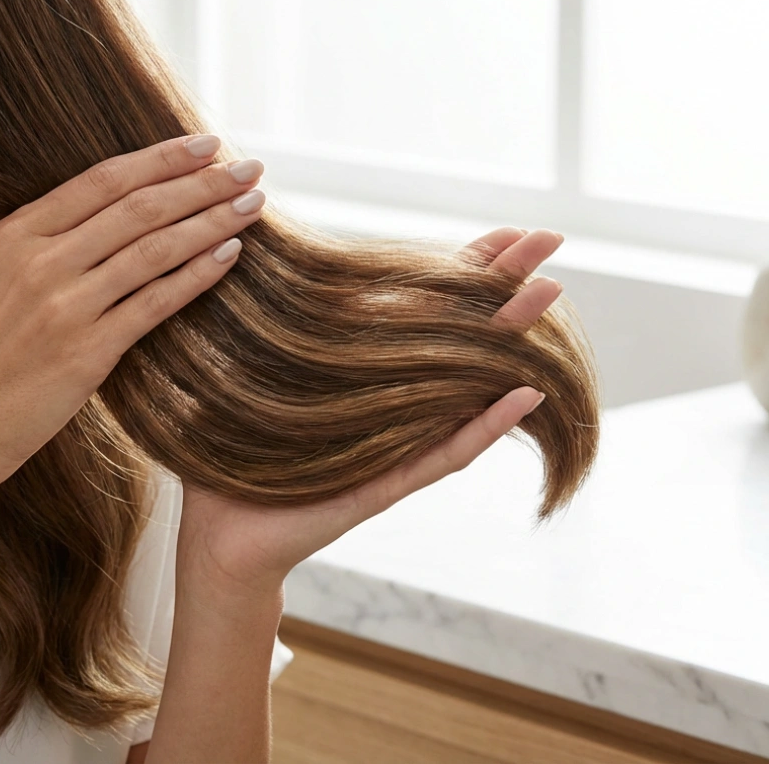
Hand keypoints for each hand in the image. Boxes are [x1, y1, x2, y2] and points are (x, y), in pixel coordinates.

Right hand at [0, 135, 268, 499]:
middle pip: (140, 207)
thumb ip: (48, 244)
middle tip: (252, 167)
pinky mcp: (87, 353)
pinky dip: (199, 273)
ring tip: (254, 204)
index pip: (104, 178)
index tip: (209, 143)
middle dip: (204, 183)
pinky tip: (231, 253)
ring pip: (156, 248)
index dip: (163, 158)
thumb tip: (121, 211)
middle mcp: (38, 262)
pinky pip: (157, 301)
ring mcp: (63, 307)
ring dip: (213, 221)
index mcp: (14, 235)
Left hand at [175, 227, 566, 597]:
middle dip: (505, 285)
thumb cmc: (232, 454)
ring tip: (547, 294)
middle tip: (547, 240)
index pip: (428, 309)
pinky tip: (524, 396)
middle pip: (463, 334)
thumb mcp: (252, 376)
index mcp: (368, 371)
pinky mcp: (389, 484)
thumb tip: (245, 247)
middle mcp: (397, 402)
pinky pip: (447, 452)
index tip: (506, 231)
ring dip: (511, 341)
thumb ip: (268, 329)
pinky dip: (487, 426)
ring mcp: (400, 442)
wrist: (220, 537)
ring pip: (469, 384)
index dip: (467, 268)